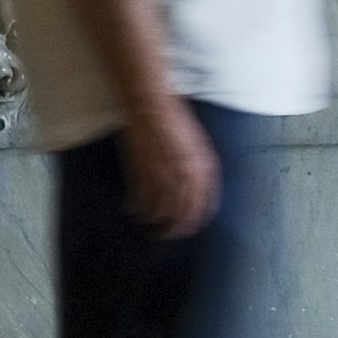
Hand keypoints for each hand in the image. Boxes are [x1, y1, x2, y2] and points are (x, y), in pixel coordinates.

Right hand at [121, 97, 220, 240]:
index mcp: (202, 166)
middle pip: (183, 212)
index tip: (190, 227)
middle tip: (169, 235)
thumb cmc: (173, 117)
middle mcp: (185, 173)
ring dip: (155, 222)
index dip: (197, 219)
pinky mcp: (141, 169)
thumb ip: (200, 165)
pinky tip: (134, 212)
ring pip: (161, 209)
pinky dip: (137, 208)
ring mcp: (162, 172)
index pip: (204, 204)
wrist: (149, 101)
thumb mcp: (196, 141)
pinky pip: (141, 198)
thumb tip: (199, 187)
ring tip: (150, 228)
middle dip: (176, 228)